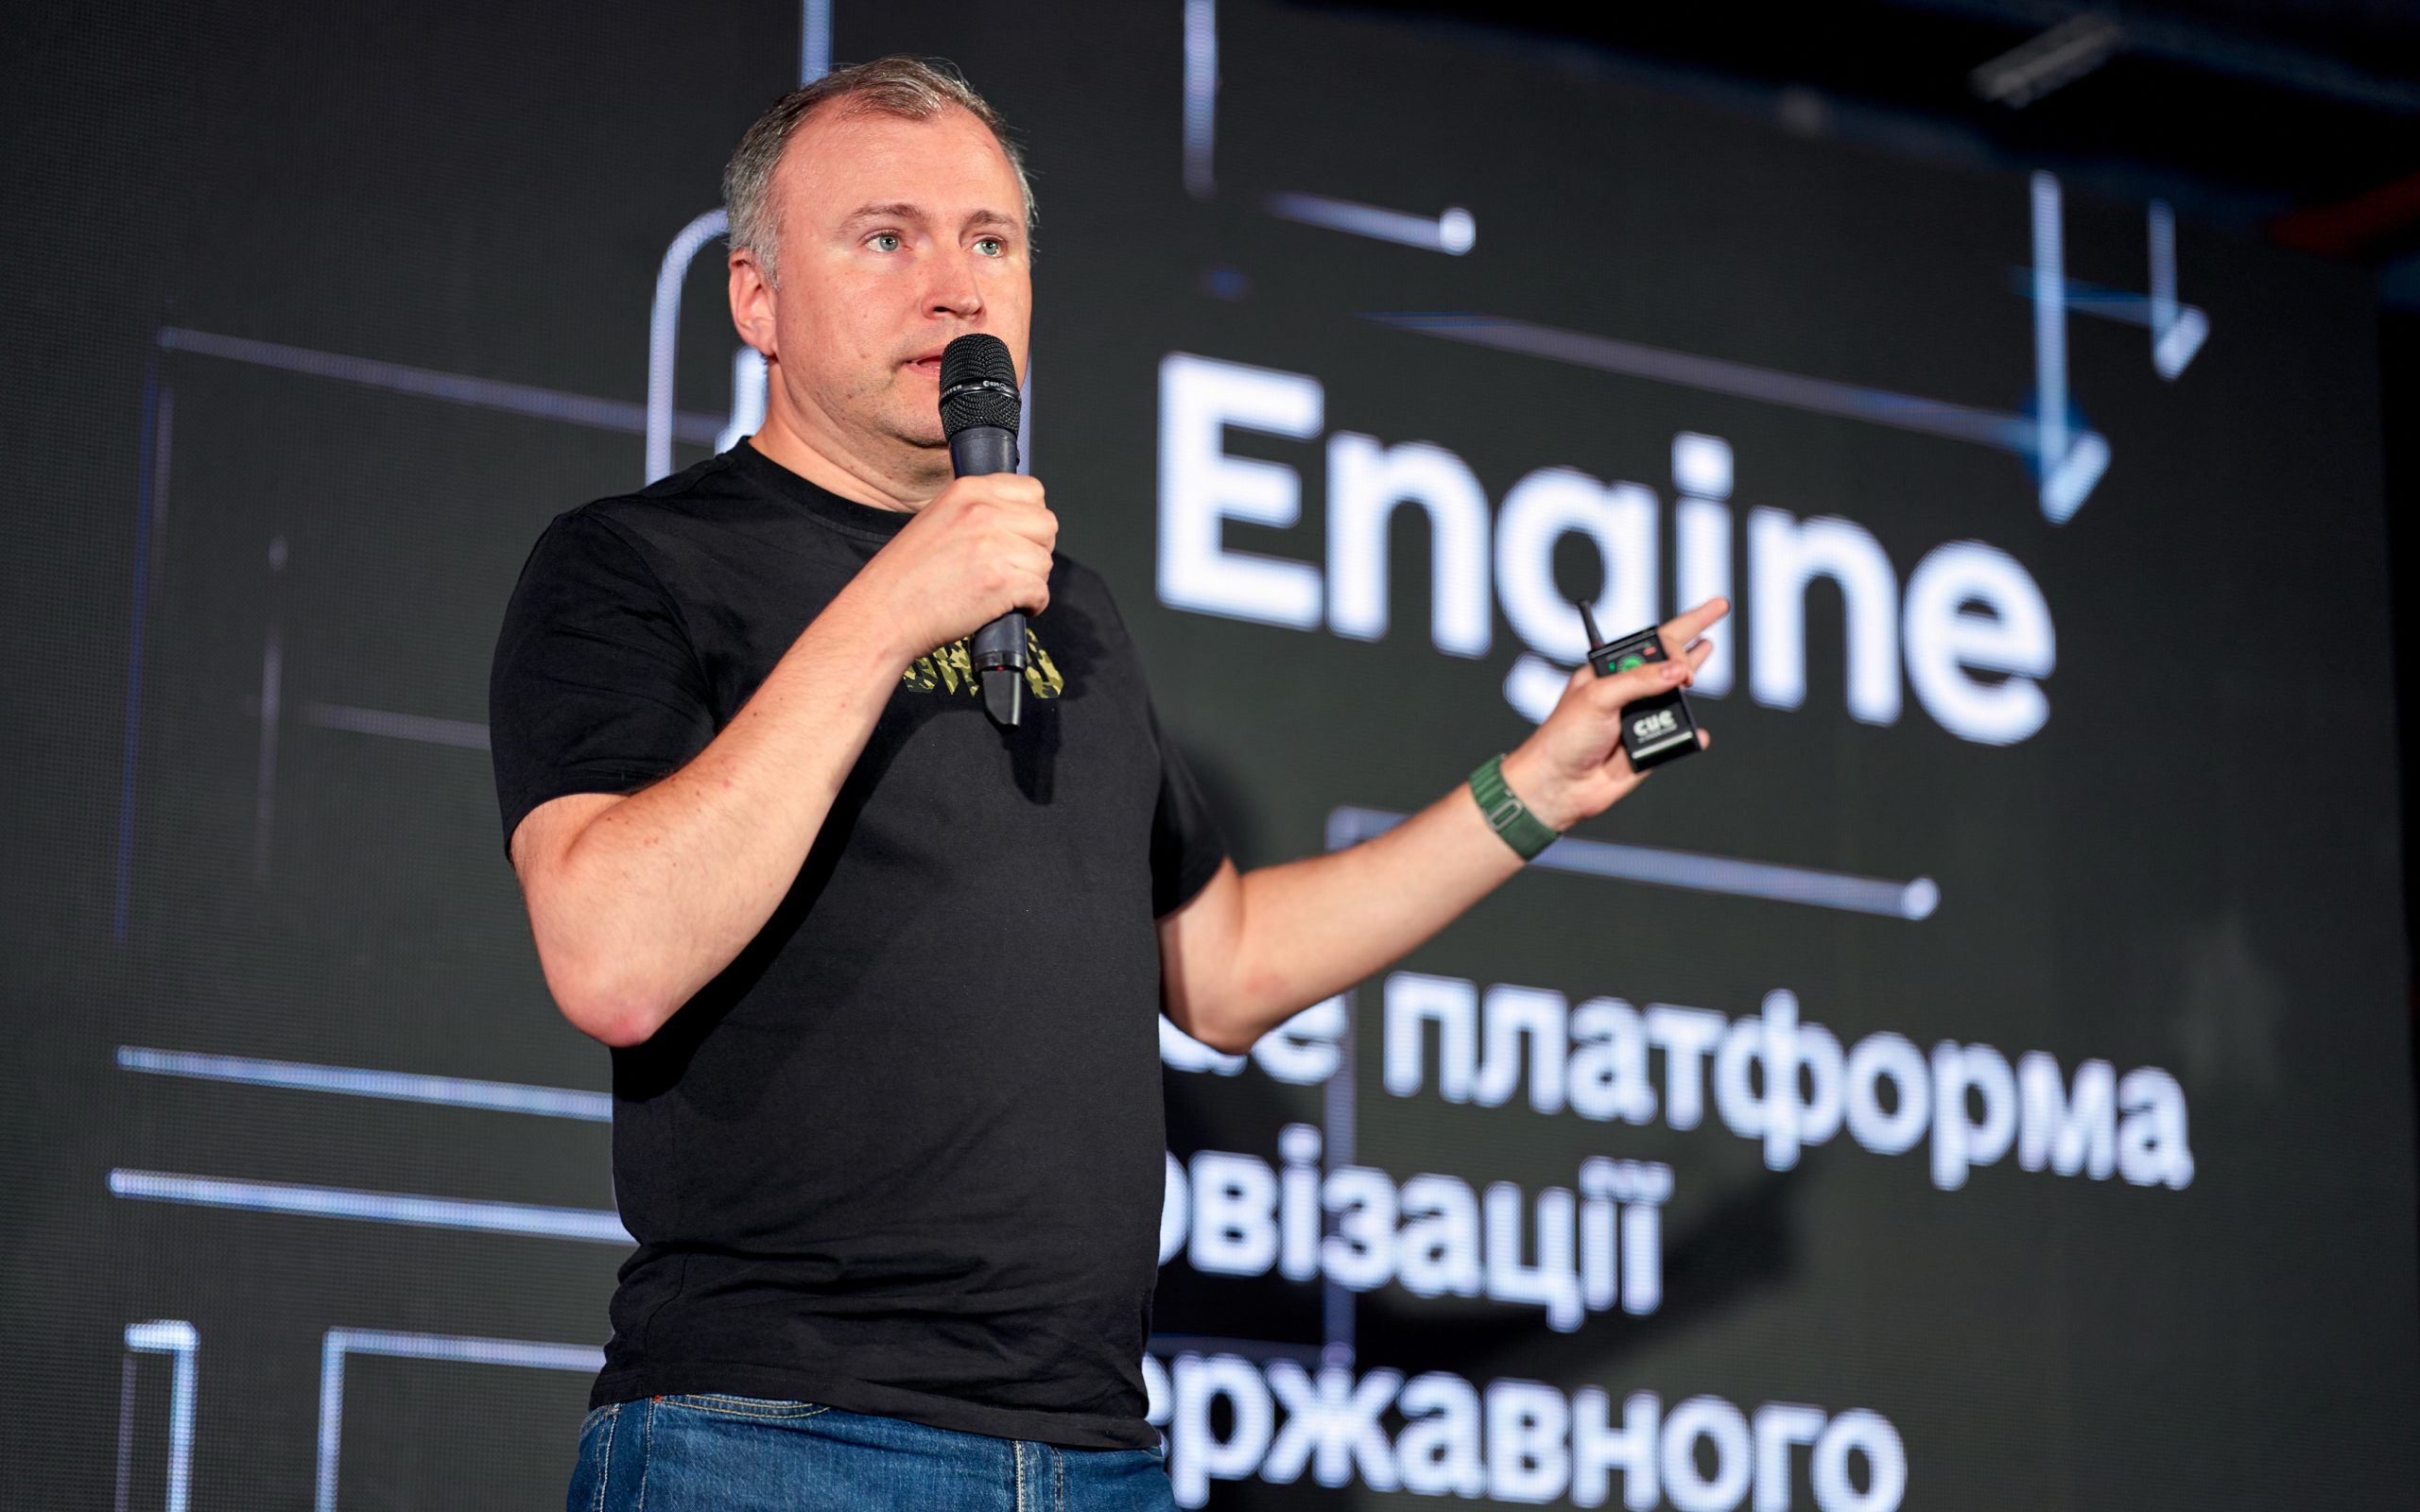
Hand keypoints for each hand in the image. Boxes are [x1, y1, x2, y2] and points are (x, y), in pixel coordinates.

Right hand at [846, 473, 1056, 662]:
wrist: (882, 614)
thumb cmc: (904, 577)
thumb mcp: (938, 520)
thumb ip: (977, 512)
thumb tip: (1017, 521)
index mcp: (967, 490)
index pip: (1033, 491)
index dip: (1030, 519)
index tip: (1018, 537)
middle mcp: (983, 511)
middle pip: (1047, 525)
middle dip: (1035, 550)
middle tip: (1010, 567)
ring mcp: (994, 545)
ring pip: (1045, 561)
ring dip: (1031, 580)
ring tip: (1000, 590)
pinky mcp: (1002, 581)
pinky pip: (1041, 592)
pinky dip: (1030, 606)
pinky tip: (1003, 607)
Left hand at [1499, 597, 1728, 831]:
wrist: (1559, 785)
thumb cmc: (1564, 736)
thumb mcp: (1597, 697)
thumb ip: (1640, 681)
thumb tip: (1679, 670)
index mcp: (1612, 672)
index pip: (1653, 643)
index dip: (1680, 632)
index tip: (1704, 626)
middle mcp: (1629, 691)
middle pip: (1672, 661)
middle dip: (1694, 636)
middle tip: (1717, 609)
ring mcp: (1641, 718)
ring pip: (1678, 697)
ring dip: (1690, 682)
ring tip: (1700, 662)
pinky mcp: (1649, 747)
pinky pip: (1678, 736)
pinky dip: (1690, 735)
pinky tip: (1697, 733)